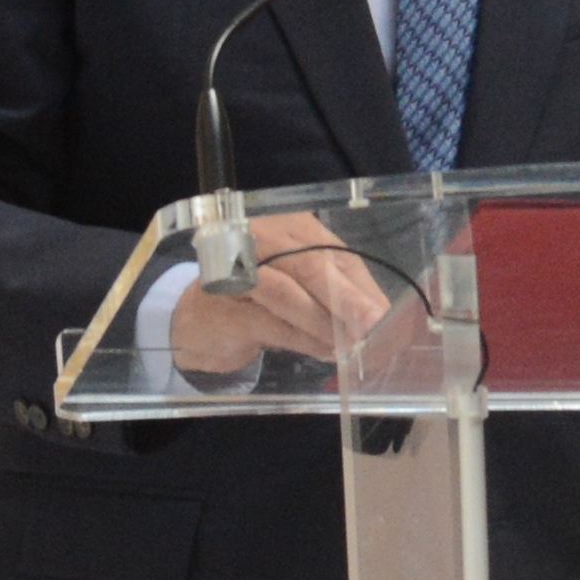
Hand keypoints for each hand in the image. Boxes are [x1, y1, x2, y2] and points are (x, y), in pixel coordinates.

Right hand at [166, 210, 393, 377]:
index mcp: (289, 226)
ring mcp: (237, 268)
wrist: (194, 320)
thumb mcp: (299, 287)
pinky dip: (301, 339)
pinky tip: (323, 352)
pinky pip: (270, 322)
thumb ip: (333, 294)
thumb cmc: (257, 299)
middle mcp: (262, 237)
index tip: (385, 313)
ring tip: (348, 347)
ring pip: (289, 293)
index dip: (361, 284)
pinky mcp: (223, 304)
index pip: (333, 251)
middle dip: (347, 299)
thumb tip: (378, 315)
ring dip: (324, 323)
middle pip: (311, 264)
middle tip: (372, 327)